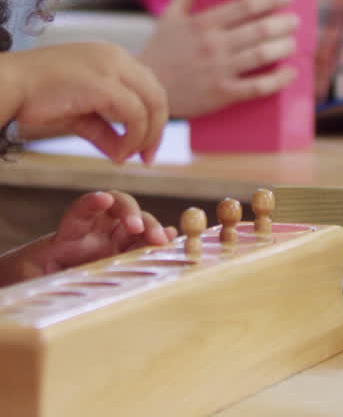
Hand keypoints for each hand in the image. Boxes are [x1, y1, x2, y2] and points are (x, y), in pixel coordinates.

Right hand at [2, 42, 167, 162]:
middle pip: (157, 94)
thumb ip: (102, 128)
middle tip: (147, 157)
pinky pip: (135, 114)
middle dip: (156, 129)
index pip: (148, 86)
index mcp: (112, 56)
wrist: (4, 86)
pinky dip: (133, 137)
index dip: (153, 117)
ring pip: (152, 104)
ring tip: (129, 157)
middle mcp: (117, 57)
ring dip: (146, 136)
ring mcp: (112, 67)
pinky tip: (119, 154)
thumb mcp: (76, 113)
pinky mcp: (104, 84)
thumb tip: (123, 154)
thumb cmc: (32, 97)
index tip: (145, 147)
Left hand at [38, 191, 174, 274]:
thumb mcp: (34, 273)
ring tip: (161, 239)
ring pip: (139, 223)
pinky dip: (161, 238)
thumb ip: (40, 272)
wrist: (52, 280)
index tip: (103, 199)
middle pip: (119, 208)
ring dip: (151, 227)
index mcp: (72, 231)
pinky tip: (170, 241)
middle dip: (131, 212)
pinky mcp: (130, 251)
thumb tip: (47, 273)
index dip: (92, 203)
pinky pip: (148, 241)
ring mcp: (116, 239)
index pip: (81, 210)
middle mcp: (98, 229)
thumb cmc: (41, 274)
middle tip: (137, 227)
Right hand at [139, 0, 298, 117]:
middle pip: (259, 29)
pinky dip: (279, 79)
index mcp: (201, 23)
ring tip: (293, 41)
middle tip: (295, 20)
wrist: (146, 88)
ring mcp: (218, 70)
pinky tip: (291, 72)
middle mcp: (212, 45)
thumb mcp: (170, 16)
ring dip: (284, 46)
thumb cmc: (162, 49)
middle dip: (284, 23)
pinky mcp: (222, 94)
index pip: (245, 5)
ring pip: (262, 55)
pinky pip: (258, 87)